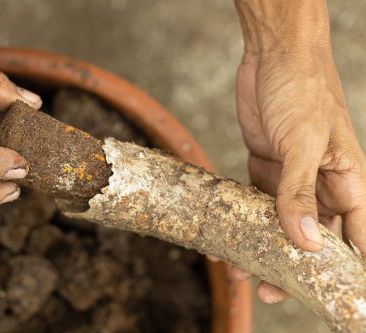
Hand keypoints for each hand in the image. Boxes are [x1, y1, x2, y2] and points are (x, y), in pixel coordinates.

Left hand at [234, 47, 365, 302]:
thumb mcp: (304, 142)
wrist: (272, 56)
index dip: (347, 268)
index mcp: (347, 179)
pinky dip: (244, 219)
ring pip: (281, 222)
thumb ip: (302, 191)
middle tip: (269, 291)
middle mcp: (322, 182)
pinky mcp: (266, 165)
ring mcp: (293, 175)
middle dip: (293, 265)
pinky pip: (256, 201)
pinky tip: (227, 236)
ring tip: (239, 269)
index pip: (357, 235)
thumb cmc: (303, 89)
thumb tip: (308, 242)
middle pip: (313, 236)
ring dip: (262, 245)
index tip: (329, 296)